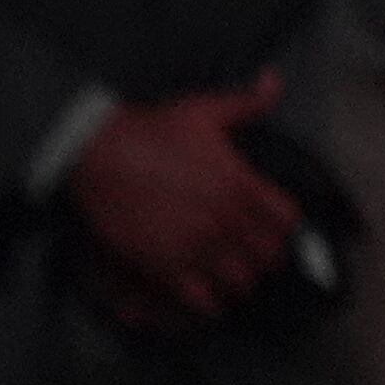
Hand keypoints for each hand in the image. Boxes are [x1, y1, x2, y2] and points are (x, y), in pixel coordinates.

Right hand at [65, 76, 295, 325]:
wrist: (97, 152)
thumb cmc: (149, 130)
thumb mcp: (204, 110)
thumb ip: (247, 102)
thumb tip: (274, 81)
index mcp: (241, 183)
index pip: (287, 220)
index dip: (286, 228)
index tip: (277, 230)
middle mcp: (224, 218)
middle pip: (267, 256)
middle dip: (265, 258)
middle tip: (256, 258)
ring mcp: (195, 244)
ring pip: (239, 281)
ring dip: (240, 281)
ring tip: (233, 278)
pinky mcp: (163, 263)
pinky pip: (200, 298)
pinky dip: (209, 303)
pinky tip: (208, 300)